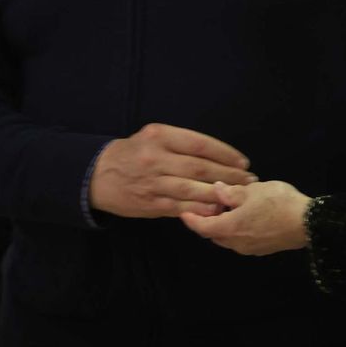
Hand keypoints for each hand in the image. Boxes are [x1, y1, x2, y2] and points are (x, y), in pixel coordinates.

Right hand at [89, 123, 255, 218]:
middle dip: (229, 174)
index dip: (225, 153)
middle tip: (249, 180)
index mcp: (160, 136)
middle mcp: (156, 158)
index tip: (243, 162)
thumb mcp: (151, 136)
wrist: (96, 175)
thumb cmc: (131, 153)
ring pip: (193, 189)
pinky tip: (218, 210)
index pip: (200, 144)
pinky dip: (202, 210)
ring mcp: (153, 183)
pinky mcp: (150, 204)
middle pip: (201, 167)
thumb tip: (217, 156)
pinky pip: (181, 207)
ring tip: (239, 195)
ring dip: (220, 193)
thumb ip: (180, 143)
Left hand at [181, 181, 311, 255]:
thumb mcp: (252, 191)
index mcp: (229, 228)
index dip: (191, 219)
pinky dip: (237, 229)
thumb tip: (216, 190)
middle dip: (207, 222)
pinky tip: (244, 216)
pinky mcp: (263, 249)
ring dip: (223, 226)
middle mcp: (236, 243)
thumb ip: (230, 192)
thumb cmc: (277, 203)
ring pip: (228, 238)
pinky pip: (242, 240)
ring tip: (227, 209)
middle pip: (214, 234)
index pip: (201, 227)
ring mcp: (250, 249)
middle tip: (207, 206)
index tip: (183, 212)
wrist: (308, 223)